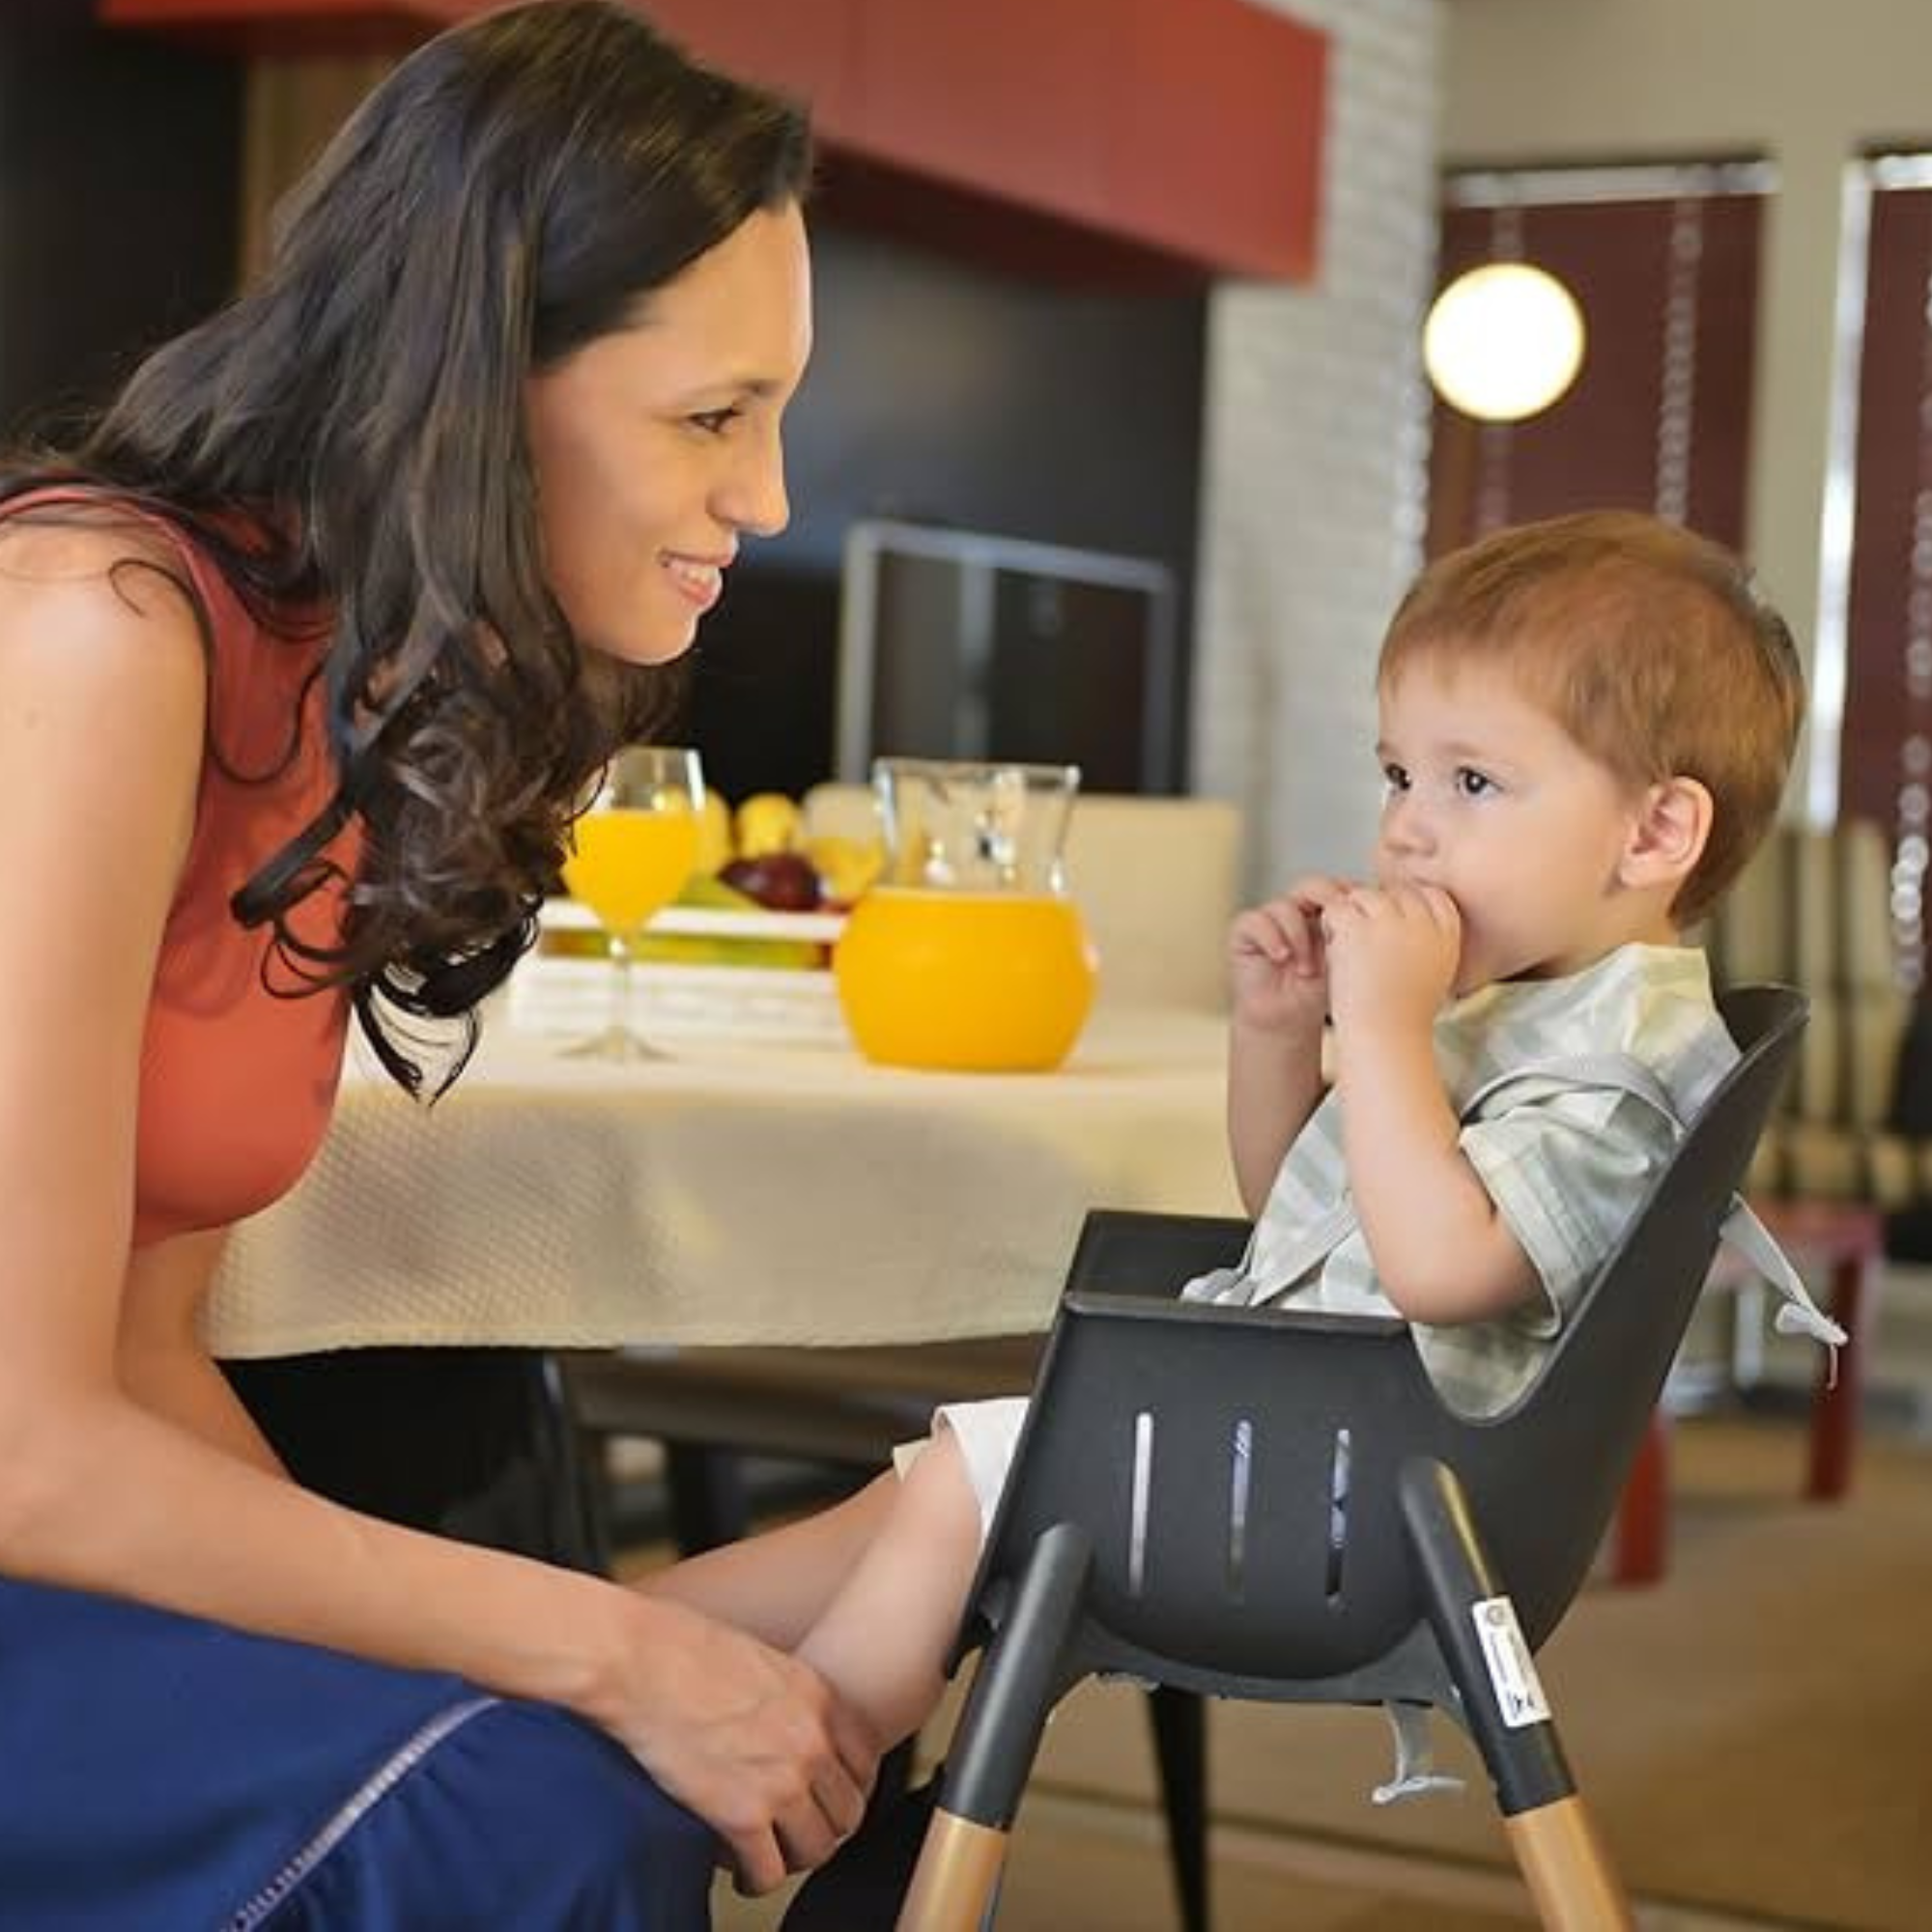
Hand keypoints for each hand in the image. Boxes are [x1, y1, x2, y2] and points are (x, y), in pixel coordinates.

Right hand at [614, 1598, 877, 1895]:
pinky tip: (738, 1869)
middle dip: (824, 1826)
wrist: (637, 1660)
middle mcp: (812, 1741)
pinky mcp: (740, 1815)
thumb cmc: (680, 1647)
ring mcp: (781, 1780)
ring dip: (794, 1857)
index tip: (828, 1798)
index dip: (847, 1788)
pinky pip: (769, 1872)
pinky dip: (755, 1878)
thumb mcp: (760, 1657)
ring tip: (771, 1855)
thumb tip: (782, 1724)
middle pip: (848, 1812)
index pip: (867, 1762)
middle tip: (798, 1831)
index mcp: (819, 1697)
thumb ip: (786, 1697)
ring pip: (817, 1849)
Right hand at [1227, 875, 1356, 1037]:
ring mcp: (1270, 919)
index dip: (1347, 896)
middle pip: (1311, 886)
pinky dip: (1272, 938)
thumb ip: (1349, 934)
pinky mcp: (1244, 932)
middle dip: (1326, 901)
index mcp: (1325, 913)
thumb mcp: (1343, 961)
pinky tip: (1282, 958)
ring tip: (1306, 969)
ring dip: (1299, 936)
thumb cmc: (1317, 994)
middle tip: (1335, 924)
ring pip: (1285, 906)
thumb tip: (1361, 914)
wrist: (1287, 1022)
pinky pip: (1256, 920)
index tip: (1361, 912)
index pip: (1337, 888)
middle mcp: (1297, 911)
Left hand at [1320, 882, 1460, 1035]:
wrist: (1384, 1037)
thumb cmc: (1402, 1014)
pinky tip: (1337, 952)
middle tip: (1367, 947)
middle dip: (1377, 911)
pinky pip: (1337, 909)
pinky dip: (1331, 927)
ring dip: (1351, 918)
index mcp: (1446, 934)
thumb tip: (1410, 913)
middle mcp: (1423, 923)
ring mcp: (1391, 922)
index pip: (1431, 894)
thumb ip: (1429, 938)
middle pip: (1394, 892)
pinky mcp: (1359, 927)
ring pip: (1363, 896)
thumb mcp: (1434, 971)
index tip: (1393, 929)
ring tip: (1352, 951)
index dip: (1408, 906)